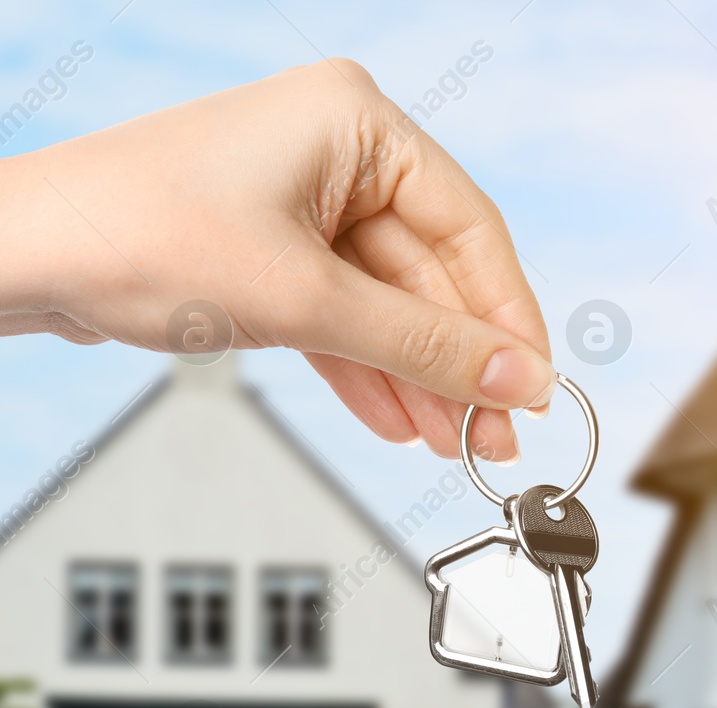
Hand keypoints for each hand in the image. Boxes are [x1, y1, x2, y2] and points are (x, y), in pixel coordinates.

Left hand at [0, 60, 550, 459]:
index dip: (507, 318)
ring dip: (420, 378)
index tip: (532, 386)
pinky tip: (401, 420)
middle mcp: (335, 152)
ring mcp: (300, 202)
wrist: (19, 260)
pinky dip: (370, 369)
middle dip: (460, 362)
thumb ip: (425, 346)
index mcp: (357, 121)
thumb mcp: (307, 302)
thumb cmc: (134, 234)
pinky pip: (345, 315)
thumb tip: (516, 380)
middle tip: (496, 433)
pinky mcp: (270, 250)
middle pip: (432, 273)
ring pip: (389, 303)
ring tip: (454, 445)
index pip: (470, 228)